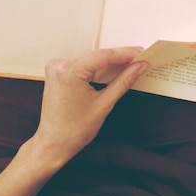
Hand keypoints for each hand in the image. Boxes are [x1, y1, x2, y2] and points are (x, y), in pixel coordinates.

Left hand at [33, 48, 148, 162]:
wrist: (53, 143)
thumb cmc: (74, 130)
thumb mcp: (104, 104)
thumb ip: (124, 81)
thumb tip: (139, 66)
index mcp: (69, 71)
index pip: (104, 55)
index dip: (126, 53)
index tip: (141, 53)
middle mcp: (59, 65)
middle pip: (96, 55)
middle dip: (119, 56)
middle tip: (139, 57)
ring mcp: (56, 67)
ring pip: (89, 57)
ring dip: (108, 60)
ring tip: (129, 62)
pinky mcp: (56, 71)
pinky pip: (81, 63)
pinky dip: (96, 65)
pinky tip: (110, 67)